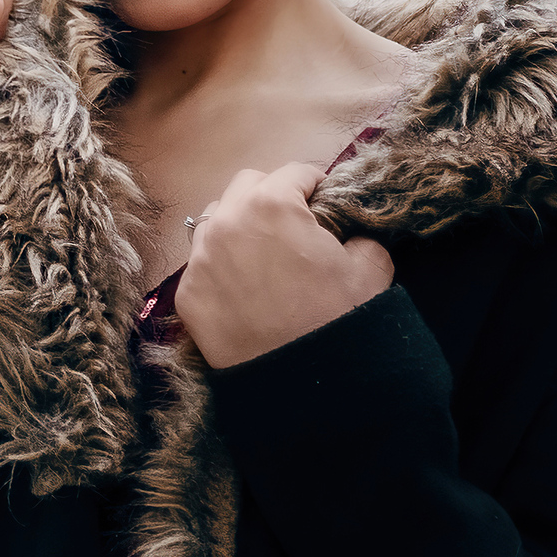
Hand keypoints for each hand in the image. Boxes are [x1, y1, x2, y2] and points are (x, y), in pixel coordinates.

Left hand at [175, 162, 393, 369]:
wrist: (304, 384)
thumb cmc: (340, 319)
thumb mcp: (370, 266)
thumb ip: (357, 232)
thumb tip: (345, 230)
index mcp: (272, 204)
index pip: (294, 172)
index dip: (315, 185)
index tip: (324, 200)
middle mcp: (226, 222)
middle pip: (247, 186)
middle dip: (272, 197)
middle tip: (294, 224)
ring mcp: (200, 258)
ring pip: (215, 219)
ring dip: (239, 225)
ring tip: (264, 252)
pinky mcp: (186, 293)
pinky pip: (202, 263)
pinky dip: (222, 265)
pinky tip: (245, 286)